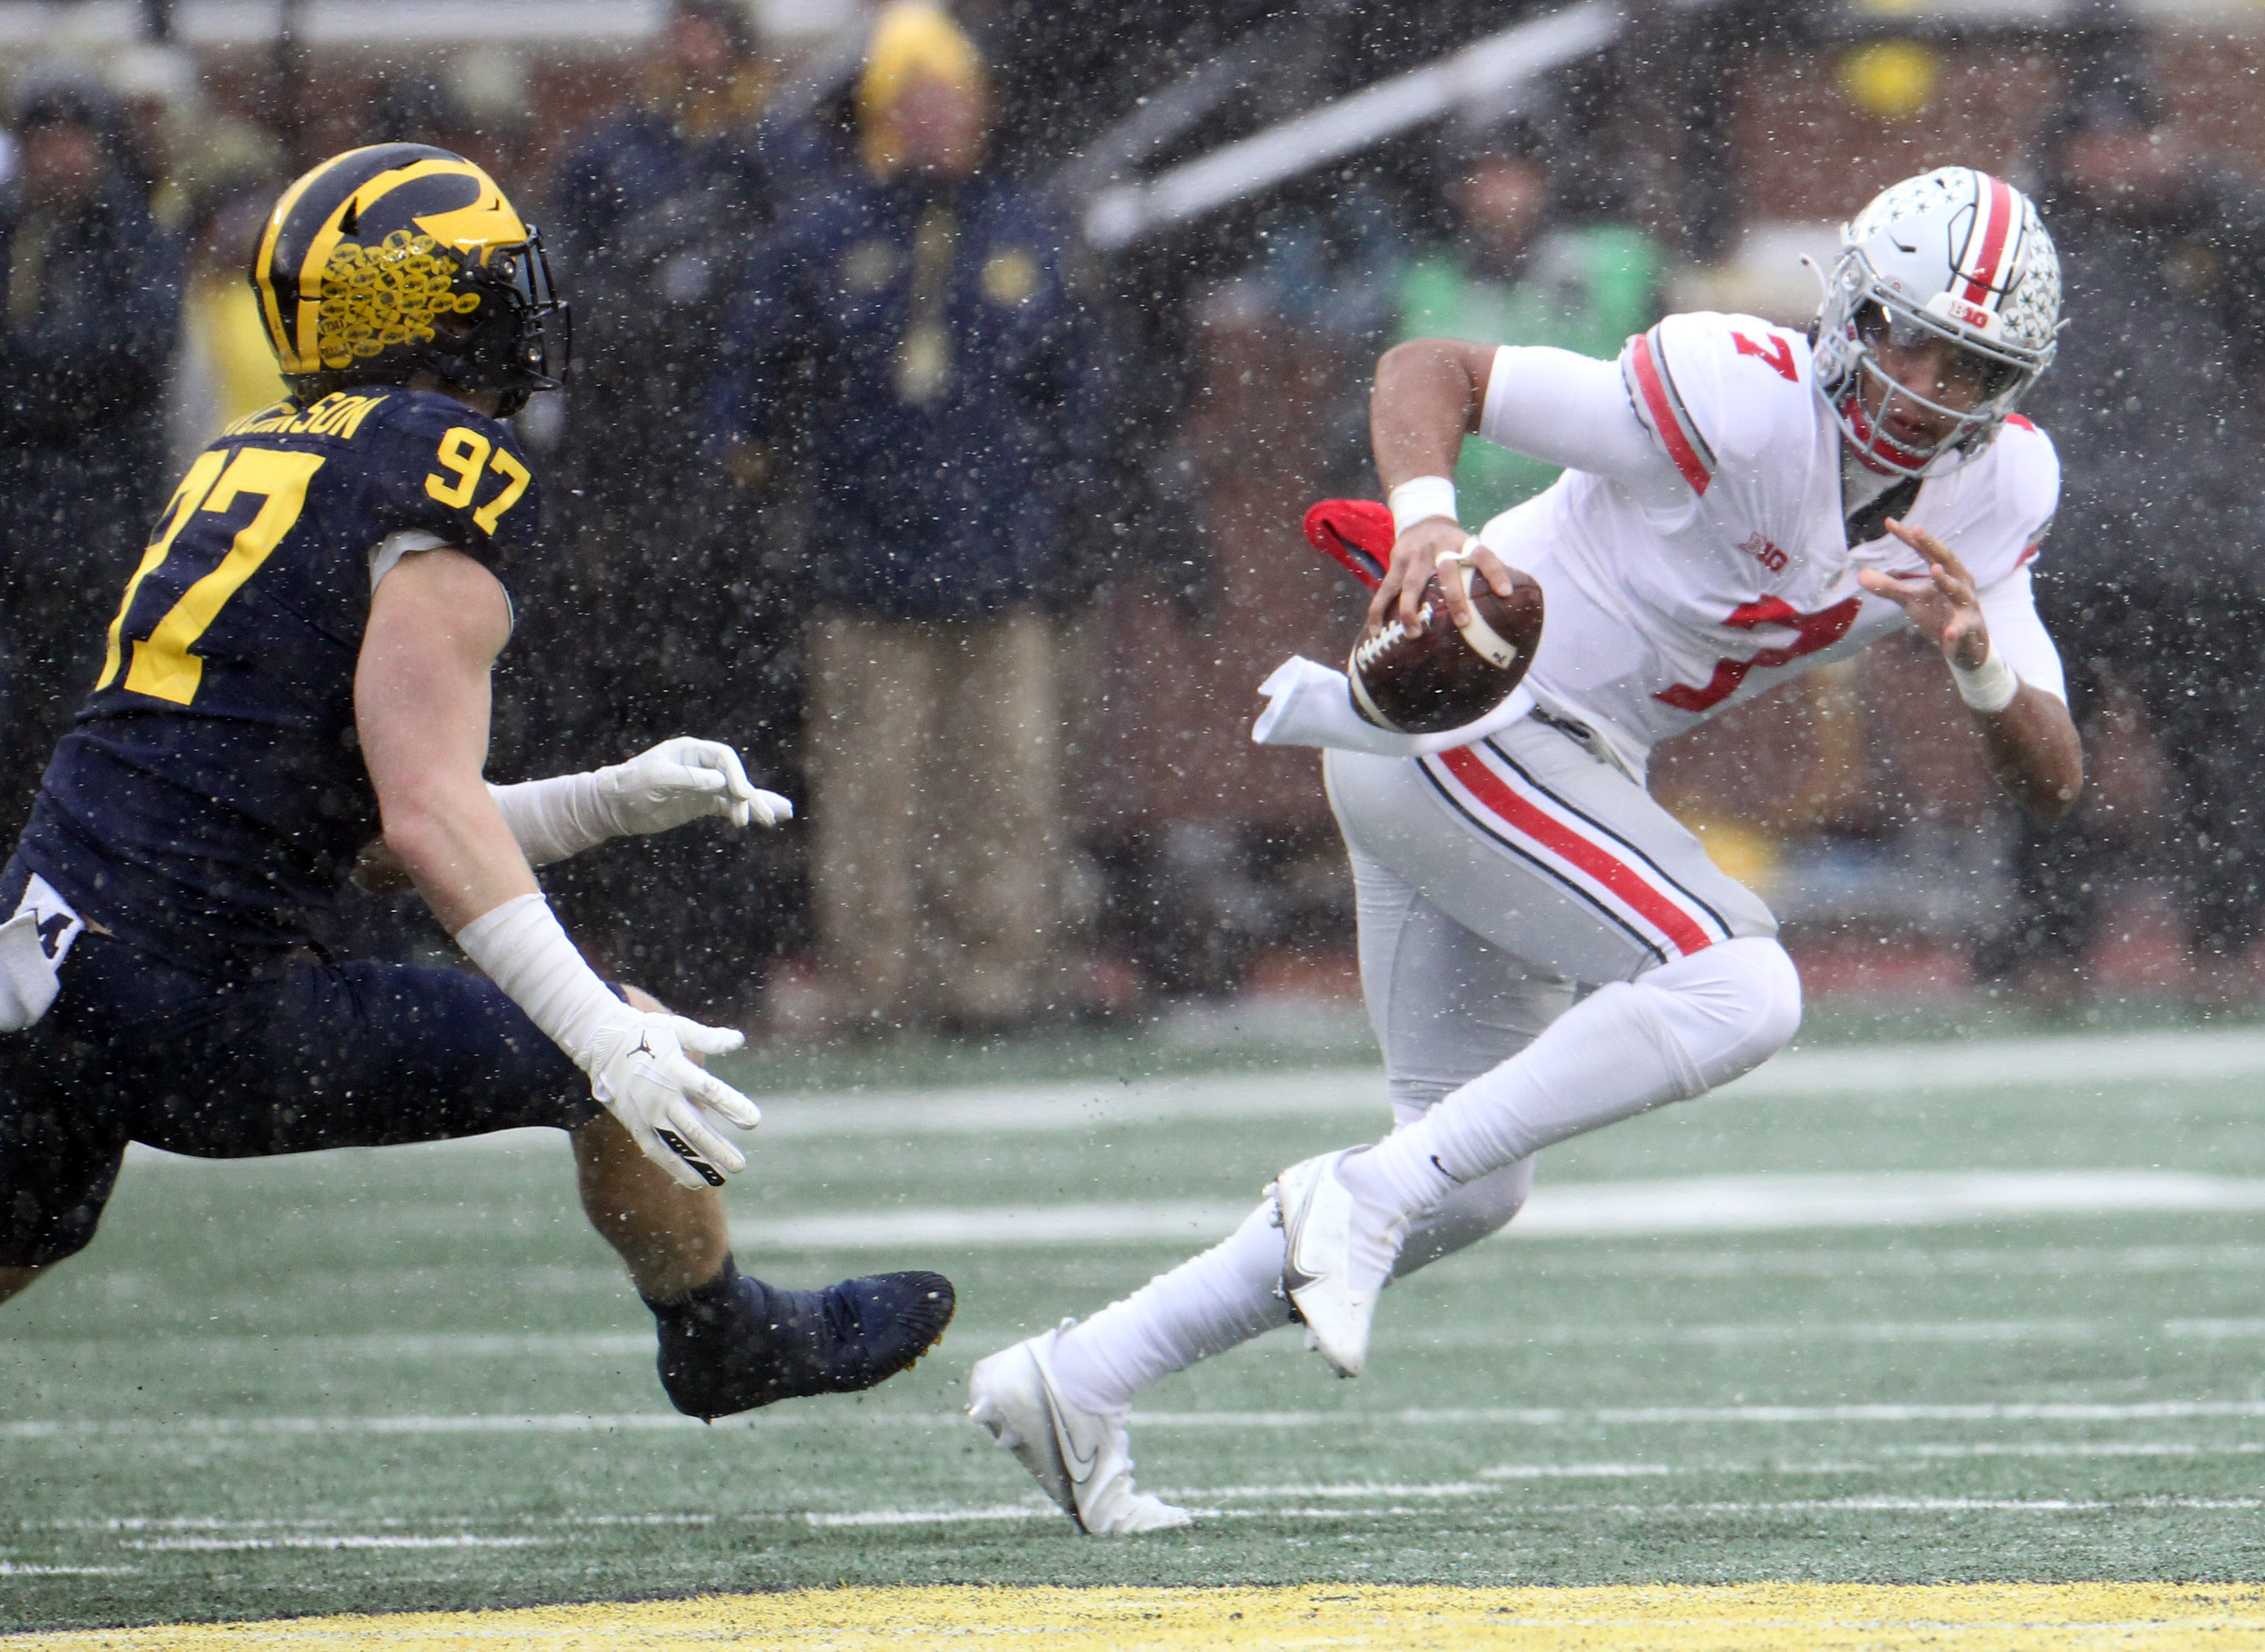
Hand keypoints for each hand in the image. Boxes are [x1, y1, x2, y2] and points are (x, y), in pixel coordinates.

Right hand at [578, 1003, 761, 1189]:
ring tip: (722, 1177)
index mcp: (674, 1068)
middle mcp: (660, 1094)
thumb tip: (739, 1040)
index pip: (708, 1090)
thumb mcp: (678, 1028)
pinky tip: (696, 1181)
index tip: (754, 1121)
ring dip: (700, 1163)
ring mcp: (646, 1113)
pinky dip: (675, 1167)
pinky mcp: (635, 1125)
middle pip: (694, 1127)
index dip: (731, 1105)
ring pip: (676, 1144)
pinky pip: (656, 1151)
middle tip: (740, 1165)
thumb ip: (709, 1039)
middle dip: (718, 1147)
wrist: (600, 1043)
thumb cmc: (646, 1033)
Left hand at [593, 737, 791, 834]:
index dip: (735, 774)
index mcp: (690, 750)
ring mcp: (703, 785)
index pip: (723, 758)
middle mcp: (701, 765)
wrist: (614, 806)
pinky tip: (764, 819)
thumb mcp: (657, 779)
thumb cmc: (631, 785)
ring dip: (753, 806)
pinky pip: (728, 806)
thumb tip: (720, 783)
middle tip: (758, 814)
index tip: (742, 794)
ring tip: (773, 819)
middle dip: (748, 796)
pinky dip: (744, 812)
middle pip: (734, 776)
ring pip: (735, 793)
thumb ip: (689, 779)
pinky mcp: (702, 803)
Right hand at [1368, 516, 1517, 631]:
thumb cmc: (1452, 544)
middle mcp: (1439, 548)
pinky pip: (1384, 590)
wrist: (1421, 517)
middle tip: (1463, 622)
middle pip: (1447, 571)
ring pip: (1411, 584)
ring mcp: (1414, 556)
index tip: (1506, 593)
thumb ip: (1482, 568)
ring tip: (1414, 634)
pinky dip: (1379, 611)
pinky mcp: (1395, 564)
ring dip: (1410, 610)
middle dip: (1454, 597)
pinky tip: (1378, 631)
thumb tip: (1509, 601)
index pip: (1483, 554)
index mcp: (1462, 543)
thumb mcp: (1468, 545)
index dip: (1495, 572)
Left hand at [1856, 519, 1989, 669]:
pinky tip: (1948, 632)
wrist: (1967, 645)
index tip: (1888, 522)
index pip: (1925, 551)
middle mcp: (1960, 583)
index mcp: (1946, 572)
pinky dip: (1955, 630)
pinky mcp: (1970, 628)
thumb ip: (1889, 586)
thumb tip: (1861, 574)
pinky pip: (1962, 628)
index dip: (1908, 537)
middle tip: (1917, 531)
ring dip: (1946, 581)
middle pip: (1946, 561)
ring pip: (1958, 591)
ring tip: (1933, 571)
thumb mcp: (1911, 600)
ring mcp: (1967, 605)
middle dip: (1932, 546)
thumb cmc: (1940, 615)